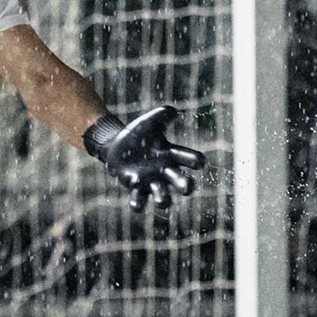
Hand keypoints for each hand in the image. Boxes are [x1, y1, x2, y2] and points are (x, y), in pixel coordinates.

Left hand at [83, 106, 205, 210]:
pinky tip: (136, 204)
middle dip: (185, 186)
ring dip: (163, 200)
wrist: (115, 145)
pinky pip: (139, 200)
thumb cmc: (138, 134)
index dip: (197, 161)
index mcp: (172, 155)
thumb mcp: (150, 122)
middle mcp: (165, 171)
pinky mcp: (135, 186)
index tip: (200, 163)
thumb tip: (174, 112)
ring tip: (161, 201)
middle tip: (187, 187)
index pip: (190, 159)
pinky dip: (138, 203)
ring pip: (162, 197)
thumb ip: (162, 115)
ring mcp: (150, 181)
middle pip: (181, 182)